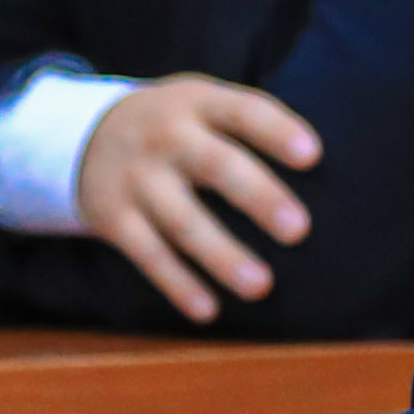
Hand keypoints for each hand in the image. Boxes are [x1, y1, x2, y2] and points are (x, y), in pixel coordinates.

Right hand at [73, 74, 322, 323]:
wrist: (84, 134)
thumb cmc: (177, 125)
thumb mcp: (203, 103)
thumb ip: (249, 124)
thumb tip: (329, 170)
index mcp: (198, 102)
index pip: (243, 111)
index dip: (276, 131)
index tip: (313, 157)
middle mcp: (165, 137)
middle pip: (215, 165)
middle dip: (257, 197)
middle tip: (299, 231)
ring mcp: (137, 178)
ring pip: (182, 220)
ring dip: (221, 255)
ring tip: (261, 285)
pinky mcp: (113, 217)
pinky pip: (148, 255)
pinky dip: (178, 284)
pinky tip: (209, 310)